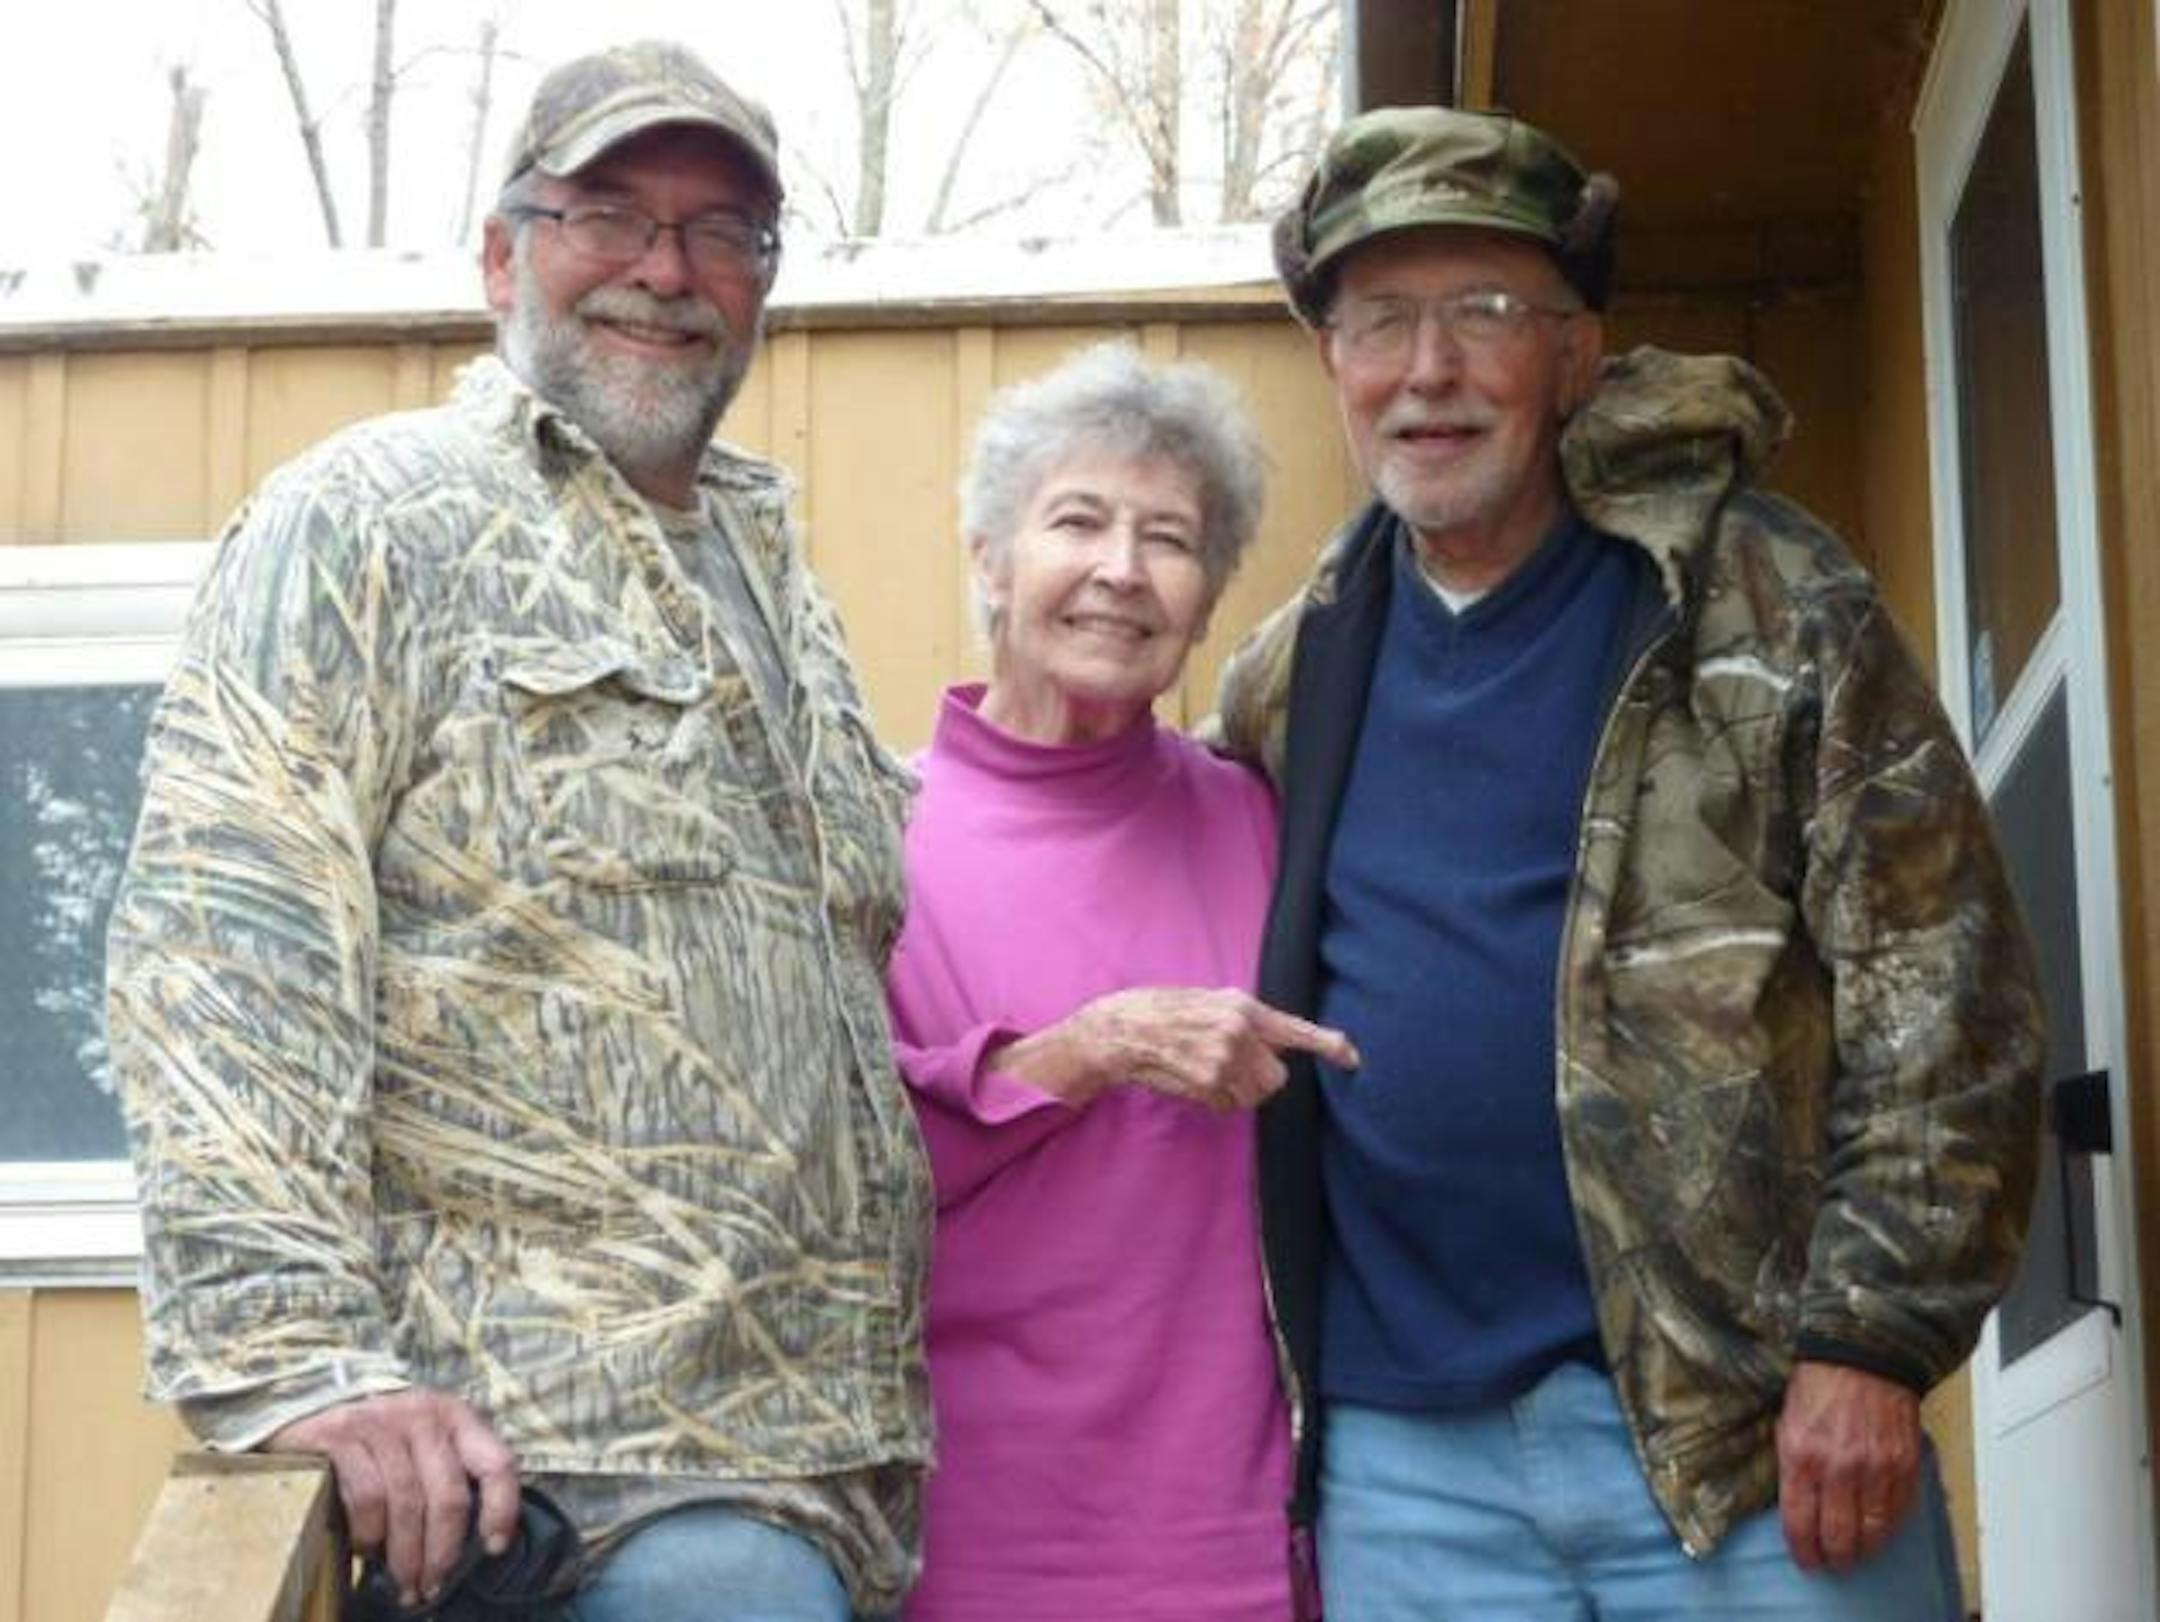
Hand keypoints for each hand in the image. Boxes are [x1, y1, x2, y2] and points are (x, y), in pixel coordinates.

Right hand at [266, 1387, 518, 1606]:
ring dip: (406, 1555)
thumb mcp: (422, 1441)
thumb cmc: (377, 1435)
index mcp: (455, 1416)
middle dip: (443, 1551)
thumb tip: (470, 1538)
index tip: (495, 1547)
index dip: (502, 1509)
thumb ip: (447, 1472)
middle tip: (431, 1586)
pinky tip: (366, 1550)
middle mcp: (423, 1415)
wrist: (309, 1402)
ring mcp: (382, 1422)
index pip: (496, 1462)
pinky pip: (367, 1498)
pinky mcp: (341, 1436)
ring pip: (408, 1503)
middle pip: (449, 1496)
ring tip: (404, 1583)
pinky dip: (370, 1533)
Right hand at [995, 987, 1358, 1111]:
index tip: (1354, 1059)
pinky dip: (1214, 1100)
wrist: (1119, 1029)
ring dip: (1234, 1092)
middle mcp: (1239, 1031)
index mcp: (1243, 1006)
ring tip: (1203, 1069)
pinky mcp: (1208, 1082)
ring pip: (1254, 1095)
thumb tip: (1276, 1045)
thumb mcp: (1208, 1002)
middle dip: (1258, 1080)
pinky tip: (1190, 1079)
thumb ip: (1246, 1021)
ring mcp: (1224, 1058)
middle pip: (1277, 1077)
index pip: (1297, 1028)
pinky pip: (1228, 1105)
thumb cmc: (1161, 1013)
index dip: (1329, 1045)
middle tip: (1228, 1067)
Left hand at [1775, 1360, 1922, 1573]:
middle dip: (1834, 1558)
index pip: (1799, 1522)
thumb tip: (1798, 1508)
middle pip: (1837, 1536)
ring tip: (1858, 1554)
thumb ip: (1793, 1467)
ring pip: (1872, 1532)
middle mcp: (1838, 1467)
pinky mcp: (1904, 1465)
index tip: (1807, 1561)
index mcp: (1801, 1455)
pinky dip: (1890, 1528)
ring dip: (1864, 1551)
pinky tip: (1881, 1530)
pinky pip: (1899, 1512)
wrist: (1862, 1355)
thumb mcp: (1787, 1424)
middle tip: (1834, 1563)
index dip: (1803, 1551)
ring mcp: (1875, 1468)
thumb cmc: (1819, 1385)